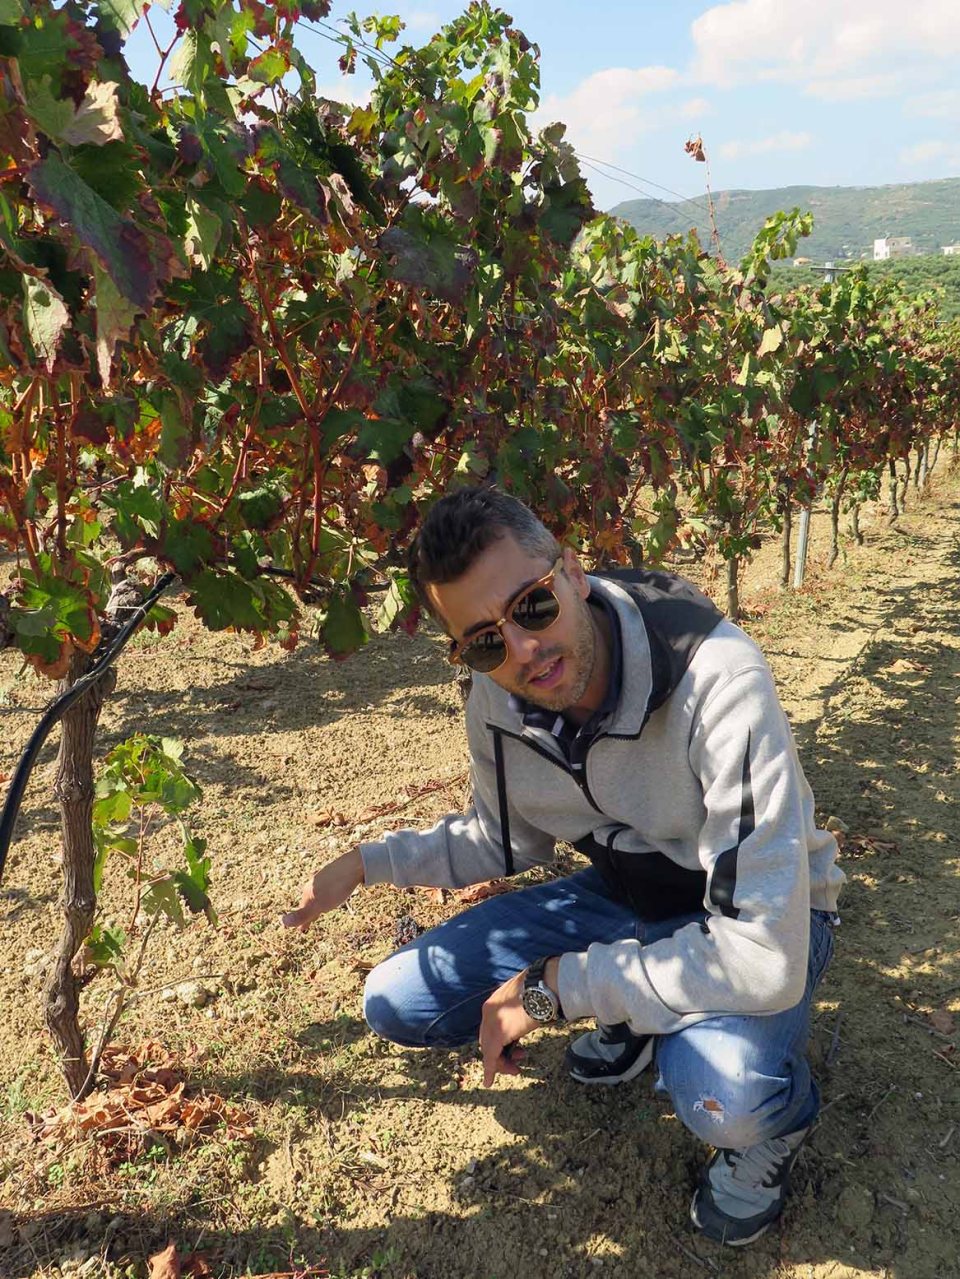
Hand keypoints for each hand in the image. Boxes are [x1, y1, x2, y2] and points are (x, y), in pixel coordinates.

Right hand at [281, 847, 363, 929]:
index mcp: (308, 893)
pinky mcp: (334, 873)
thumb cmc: (336, 887)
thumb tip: (282, 922)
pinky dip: (326, 894)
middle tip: (310, 921)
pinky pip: (327, 887)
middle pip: (309, 901)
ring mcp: (323, 877)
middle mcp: (313, 884)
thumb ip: (302, 915)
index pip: (303, 910)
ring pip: (318, 893)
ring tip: (321, 909)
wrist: (353, 865)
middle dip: (309, 911)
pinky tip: (332, 893)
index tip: (301, 930)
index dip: (303, 921)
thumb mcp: (318, 905)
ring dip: (318, 902)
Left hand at [479, 970, 536, 1085]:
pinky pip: (491, 1056)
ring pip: (489, 1049)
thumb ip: (521, 1006)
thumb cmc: (540, 989)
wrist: (543, 986)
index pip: (491, 1027)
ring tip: (516, 1069)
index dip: (500, 1041)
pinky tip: (489, 1081)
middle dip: (501, 1054)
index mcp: (495, 1002)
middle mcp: (489, 1011)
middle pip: (488, 1040)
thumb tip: (532, 1009)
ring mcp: (491, 1023)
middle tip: (517, 1062)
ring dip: (501, 1063)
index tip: (513, 1049)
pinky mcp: (497, 1034)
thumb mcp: (525, 997)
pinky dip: (490, 1069)